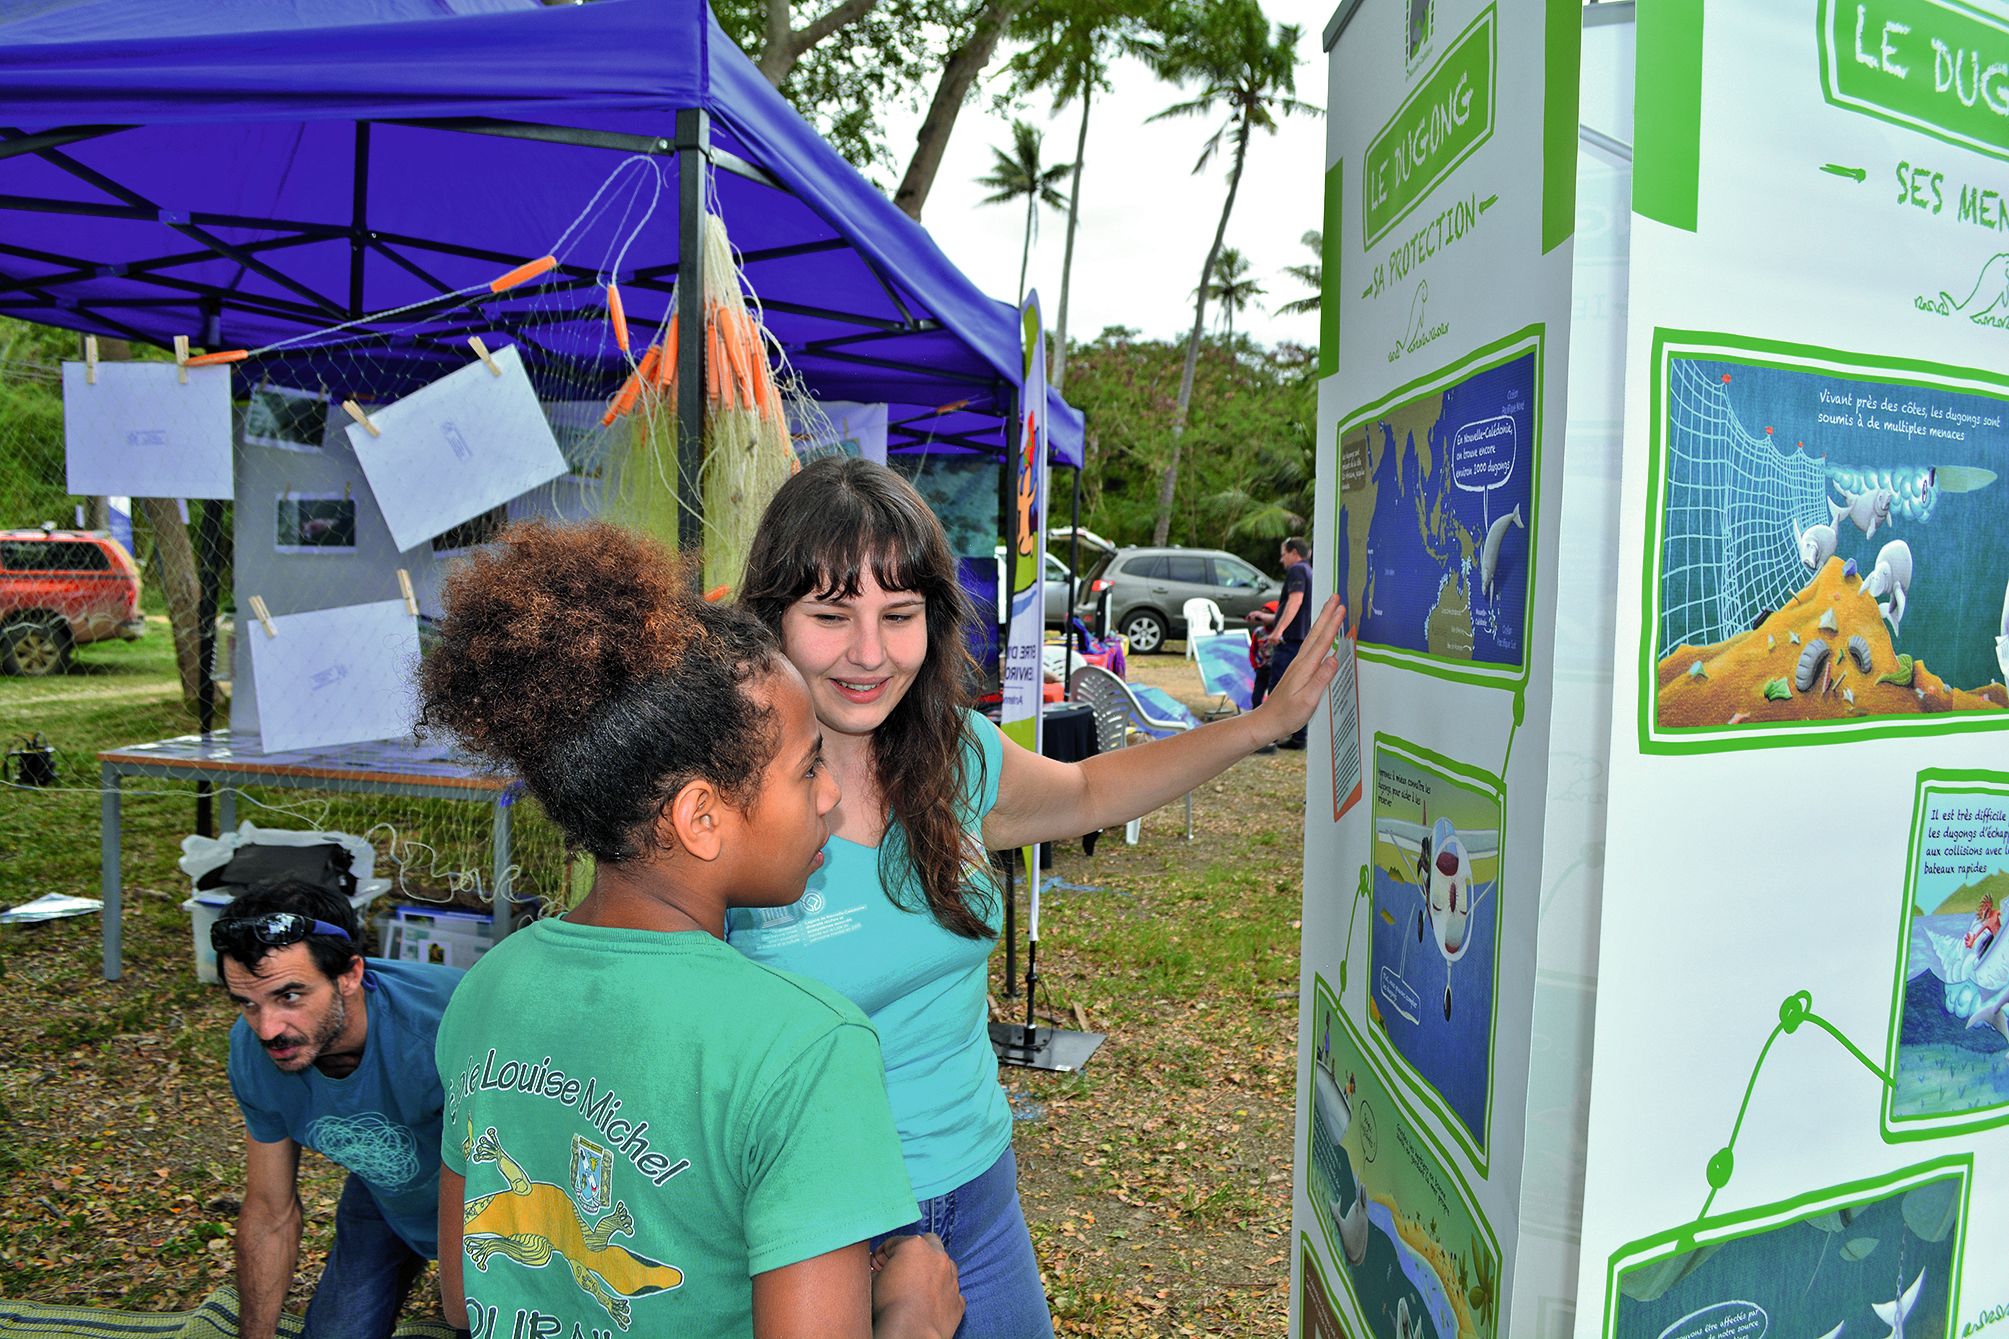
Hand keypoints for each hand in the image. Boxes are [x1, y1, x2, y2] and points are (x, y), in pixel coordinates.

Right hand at [871, 1234, 961, 1338]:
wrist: (910, 1333)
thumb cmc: (889, 1306)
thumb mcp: (873, 1280)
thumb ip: (878, 1268)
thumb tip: (878, 1270)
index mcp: (915, 1246)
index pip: (895, 1242)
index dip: (883, 1254)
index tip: (877, 1265)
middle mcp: (938, 1257)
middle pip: (927, 1243)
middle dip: (915, 1252)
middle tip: (901, 1267)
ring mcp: (952, 1278)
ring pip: (944, 1265)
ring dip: (932, 1270)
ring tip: (916, 1286)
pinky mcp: (958, 1300)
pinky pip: (951, 1291)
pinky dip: (942, 1293)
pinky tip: (929, 1303)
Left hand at [1250, 595, 1344, 743]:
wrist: (1267, 721)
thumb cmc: (1287, 715)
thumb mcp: (1308, 700)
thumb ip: (1321, 679)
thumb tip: (1334, 659)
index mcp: (1305, 668)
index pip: (1323, 641)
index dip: (1333, 624)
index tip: (1341, 608)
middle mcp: (1301, 662)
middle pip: (1316, 633)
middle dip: (1327, 614)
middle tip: (1335, 597)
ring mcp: (1298, 665)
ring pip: (1312, 638)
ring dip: (1322, 622)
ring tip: (1329, 608)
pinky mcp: (1297, 670)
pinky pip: (1311, 647)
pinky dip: (1318, 635)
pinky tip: (1320, 636)